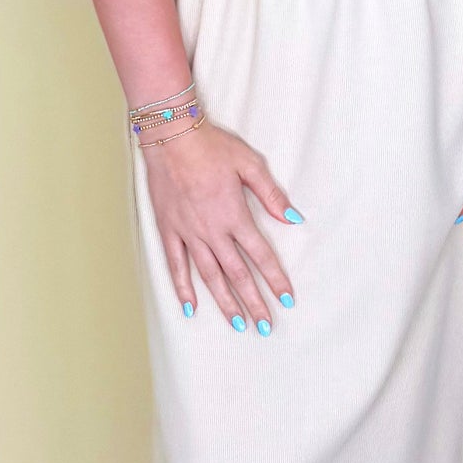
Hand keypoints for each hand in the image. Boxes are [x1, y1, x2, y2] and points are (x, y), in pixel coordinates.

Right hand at [139, 118, 301, 330]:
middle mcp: (213, 230)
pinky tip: (191, 308)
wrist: (171, 136)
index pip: (261, 255)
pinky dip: (183, 288)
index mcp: (235, 215)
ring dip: (225, 302)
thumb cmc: (211, 146)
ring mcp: (189, 233)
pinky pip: (176, 266)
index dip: (276, 280)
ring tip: (237, 324)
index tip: (287, 299)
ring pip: (210, 277)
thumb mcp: (249, 164)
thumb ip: (271, 195)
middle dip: (254, 302)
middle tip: (265, 326)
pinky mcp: (169, 230)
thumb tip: (293, 219)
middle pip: (238, 275)